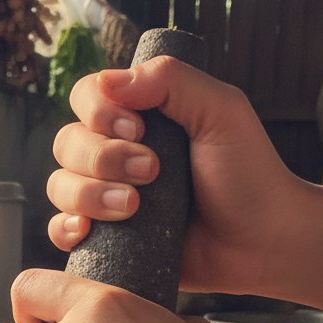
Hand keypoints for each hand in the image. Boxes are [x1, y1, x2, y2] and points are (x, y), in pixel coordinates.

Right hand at [47, 57, 304, 296]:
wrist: (262, 241)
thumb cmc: (248, 174)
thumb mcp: (221, 110)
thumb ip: (172, 81)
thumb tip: (110, 81)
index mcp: (138, 117)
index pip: (87, 97)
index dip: (98, 111)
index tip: (138, 129)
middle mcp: (115, 155)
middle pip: (67, 143)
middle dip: (102, 158)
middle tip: (153, 171)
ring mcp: (107, 198)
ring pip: (60, 185)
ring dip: (89, 194)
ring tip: (134, 207)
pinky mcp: (106, 241)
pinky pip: (60, 230)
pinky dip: (65, 227)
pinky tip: (87, 231)